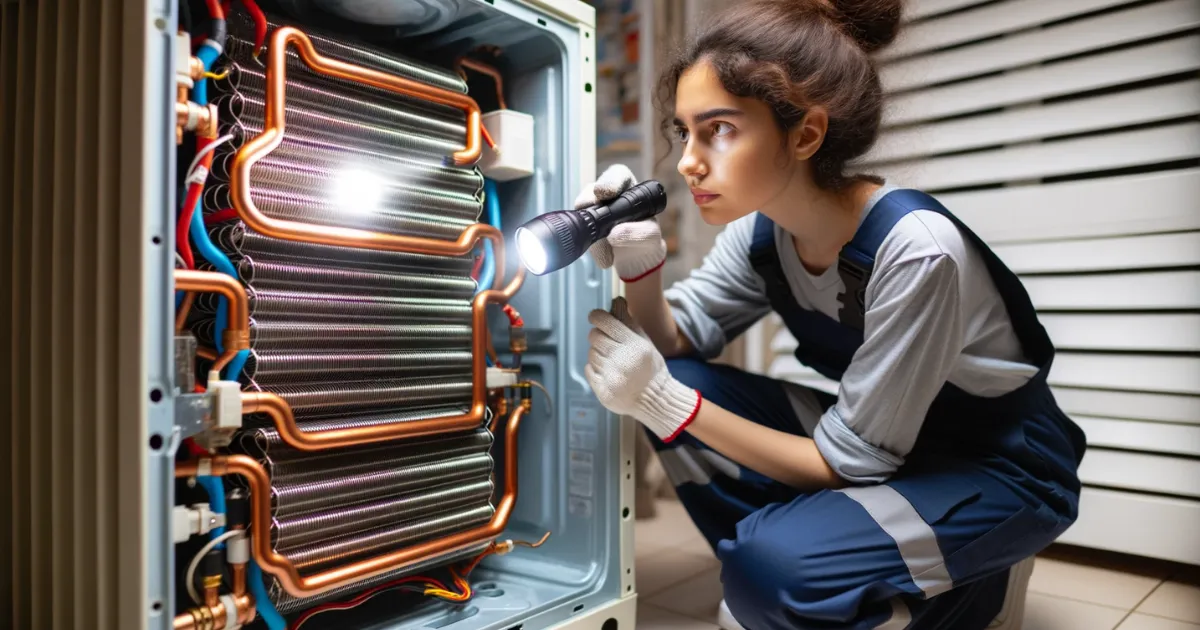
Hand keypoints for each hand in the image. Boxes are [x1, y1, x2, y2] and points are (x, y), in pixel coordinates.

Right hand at [574, 164, 666, 281]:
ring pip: (583, 211)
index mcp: (629, 188)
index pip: (618, 175)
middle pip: (592, 189)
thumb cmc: (647, 237)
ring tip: (606, 250)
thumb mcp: (651, 236)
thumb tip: (614, 234)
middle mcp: (608, 196)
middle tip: (588, 207)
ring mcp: (594, 210)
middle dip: (588, 198)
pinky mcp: (586, 226)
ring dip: (590, 228)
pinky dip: (592, 246)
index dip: (609, 181)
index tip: (603, 192)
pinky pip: (581, 231)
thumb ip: (639, 233)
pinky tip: (604, 257)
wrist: (637, 255)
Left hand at [585, 297, 699, 441]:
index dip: (597, 317)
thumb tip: (616, 301)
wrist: (655, 399)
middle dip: (598, 335)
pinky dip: (595, 368)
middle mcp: (622, 361)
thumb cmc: (650, 368)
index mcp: (635, 346)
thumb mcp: (645, 342)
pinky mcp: (603, 391)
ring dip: (598, 353)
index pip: (606, 322)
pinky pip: (589, 370)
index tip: (595, 317)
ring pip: (591, 353)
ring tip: (613, 361)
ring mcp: (611, 378)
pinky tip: (608, 372)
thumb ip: (629, 322)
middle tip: (606, 341)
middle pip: (594, 337)